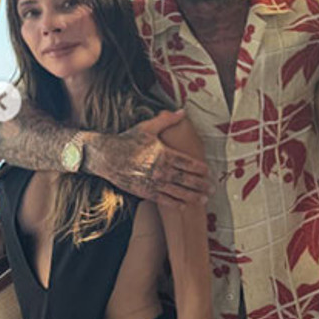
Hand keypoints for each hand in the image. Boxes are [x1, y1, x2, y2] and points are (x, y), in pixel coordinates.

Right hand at [88, 110, 209, 206]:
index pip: (188, 163)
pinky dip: (175, 204)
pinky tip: (185, 206)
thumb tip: (182, 111)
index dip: (200, 169)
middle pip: (186, 179)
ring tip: (204, 200)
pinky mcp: (144, 191)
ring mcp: (152, 182)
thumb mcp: (147, 127)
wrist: (105, 156)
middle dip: (201, 185)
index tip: (209, 172)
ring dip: (193, 197)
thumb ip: (167, 120)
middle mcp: (160, 170)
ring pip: (177, 192)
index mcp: (163, 154)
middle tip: (212, 189)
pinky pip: (163, 200)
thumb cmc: (127, 140)